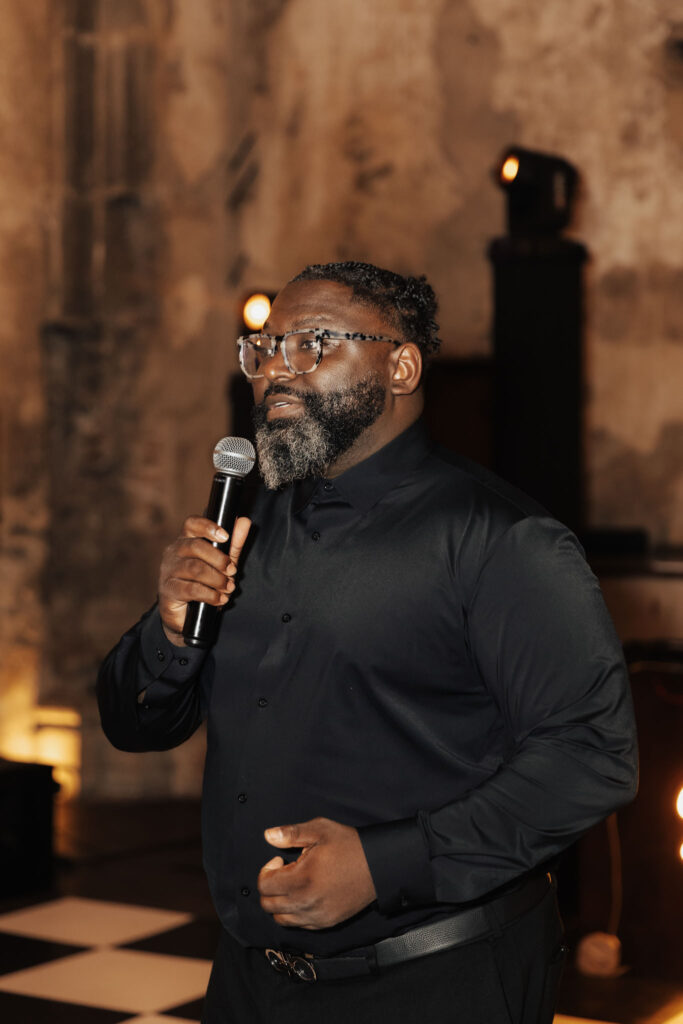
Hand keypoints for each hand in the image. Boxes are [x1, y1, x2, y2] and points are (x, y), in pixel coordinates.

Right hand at [157, 515, 250, 643]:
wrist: (187, 616)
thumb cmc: (205, 583)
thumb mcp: (223, 562)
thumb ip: (234, 543)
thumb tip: (245, 521)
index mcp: (186, 541)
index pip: (192, 524)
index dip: (208, 527)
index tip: (225, 537)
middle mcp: (173, 553)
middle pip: (195, 546)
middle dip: (219, 559)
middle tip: (232, 571)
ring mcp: (168, 571)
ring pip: (195, 568)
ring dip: (217, 579)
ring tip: (228, 588)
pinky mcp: (168, 590)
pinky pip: (191, 589)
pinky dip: (210, 594)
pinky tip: (219, 599)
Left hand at [257, 817, 376, 929]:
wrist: (378, 866)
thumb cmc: (349, 845)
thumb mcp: (321, 830)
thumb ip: (291, 833)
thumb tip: (268, 836)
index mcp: (302, 879)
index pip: (264, 885)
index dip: (266, 870)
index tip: (279, 860)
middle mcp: (307, 903)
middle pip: (268, 905)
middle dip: (270, 887)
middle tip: (284, 872)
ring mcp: (317, 916)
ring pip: (281, 919)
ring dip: (280, 902)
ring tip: (293, 884)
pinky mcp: (326, 923)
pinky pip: (299, 925)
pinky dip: (294, 912)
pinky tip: (305, 894)